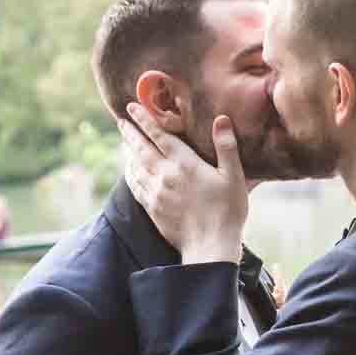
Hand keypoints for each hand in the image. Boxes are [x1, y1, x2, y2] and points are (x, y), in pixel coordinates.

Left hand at [118, 103, 248, 263]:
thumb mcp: (234, 177)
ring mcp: (156, 193)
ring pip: (136, 167)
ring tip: (125, 142)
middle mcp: (166, 176)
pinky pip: (135, 186)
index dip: (145, 119)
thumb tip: (221, 119)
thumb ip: (226, 147)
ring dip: (128, 152)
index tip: (133, 107)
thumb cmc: (227, 212)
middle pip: (142, 149)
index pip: (159, 135)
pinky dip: (130, 174)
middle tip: (121, 121)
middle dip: (131, 133)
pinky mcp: (153, 209)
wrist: (210, 247)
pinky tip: (130, 170)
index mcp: (185, 164)